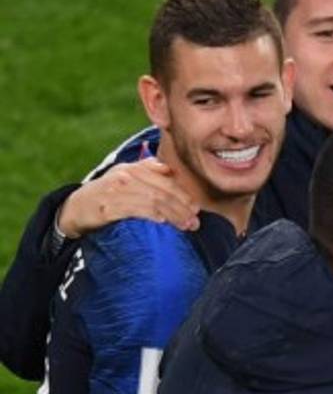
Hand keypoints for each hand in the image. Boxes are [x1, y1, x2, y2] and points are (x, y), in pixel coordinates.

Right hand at [58, 159, 199, 237]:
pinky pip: (136, 209)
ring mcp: (116, 191)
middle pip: (162, 191)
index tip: (196, 208)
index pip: (164, 179)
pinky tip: (164, 221)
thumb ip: (146, 170)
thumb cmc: (106, 193)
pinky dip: (152, 215)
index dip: (183, 193)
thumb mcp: (124, 177)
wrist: (76, 207)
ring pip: (153, 201)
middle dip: (182, 206)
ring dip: (173, 214)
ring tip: (186, 225)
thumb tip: (168, 169)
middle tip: (195, 220)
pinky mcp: (108, 207)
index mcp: (132, 169)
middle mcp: (125, 176)